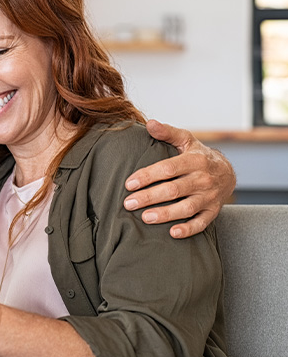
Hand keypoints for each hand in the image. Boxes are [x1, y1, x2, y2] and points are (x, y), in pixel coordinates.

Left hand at [124, 119, 235, 237]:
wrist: (228, 173)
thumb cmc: (199, 156)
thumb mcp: (186, 140)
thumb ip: (167, 133)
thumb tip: (149, 123)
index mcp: (195, 160)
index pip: (168, 169)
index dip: (147, 176)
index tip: (129, 183)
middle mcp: (203, 179)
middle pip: (174, 189)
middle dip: (149, 197)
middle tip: (128, 203)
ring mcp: (209, 197)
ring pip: (186, 208)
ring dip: (165, 214)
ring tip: (144, 218)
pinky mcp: (213, 211)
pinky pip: (202, 223)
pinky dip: (188, 229)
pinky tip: (172, 233)